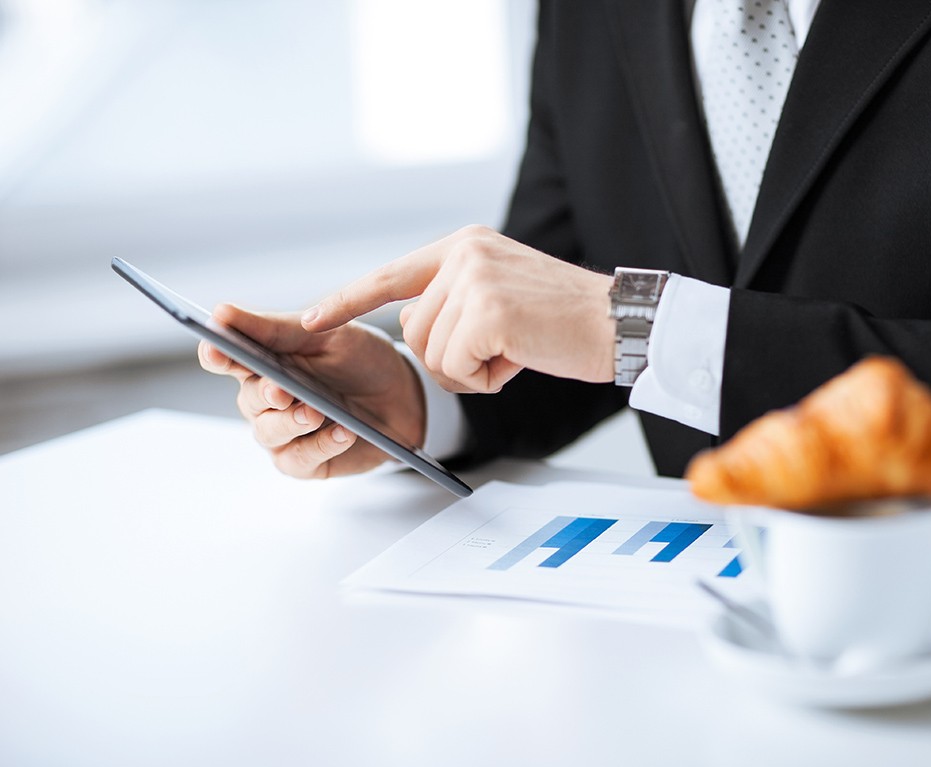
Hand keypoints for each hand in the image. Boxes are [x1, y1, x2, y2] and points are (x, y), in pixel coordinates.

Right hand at [197, 304, 425, 478]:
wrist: (405, 394)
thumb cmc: (361, 359)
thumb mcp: (326, 333)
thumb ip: (275, 327)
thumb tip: (221, 312)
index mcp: (264, 360)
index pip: (225, 356)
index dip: (215, 353)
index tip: (216, 348)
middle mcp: (265, 398)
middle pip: (247, 399)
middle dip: (263, 394)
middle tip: (280, 391)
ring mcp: (283, 432)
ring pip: (268, 432)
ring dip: (290, 423)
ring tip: (315, 413)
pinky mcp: (305, 460)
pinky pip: (300, 459)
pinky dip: (321, 445)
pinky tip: (343, 432)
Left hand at [300, 225, 615, 392]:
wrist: (617, 322)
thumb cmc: (563, 319)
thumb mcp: (500, 291)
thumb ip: (455, 298)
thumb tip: (413, 326)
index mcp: (463, 245)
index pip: (390, 275)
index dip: (346, 300)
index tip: (308, 320)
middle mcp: (463, 254)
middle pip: (412, 332)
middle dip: (449, 359)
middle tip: (501, 350)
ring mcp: (474, 280)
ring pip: (432, 354)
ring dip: (470, 370)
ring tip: (516, 349)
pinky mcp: (488, 311)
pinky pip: (456, 368)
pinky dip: (486, 378)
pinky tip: (521, 358)